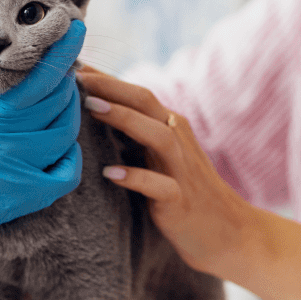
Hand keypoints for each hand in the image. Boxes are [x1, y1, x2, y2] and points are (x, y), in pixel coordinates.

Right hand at [0, 21, 86, 269]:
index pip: (43, 73)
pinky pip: (66, 174)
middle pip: (59, 100)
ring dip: (67, 111)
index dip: (64, 48)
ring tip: (58, 98)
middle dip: (64, 77)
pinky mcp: (23, 196)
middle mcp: (13, 141)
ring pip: (66, 133)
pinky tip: (61, 144)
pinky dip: (70, 156)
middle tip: (58, 65)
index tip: (75, 29)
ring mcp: (21, 170)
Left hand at [77, 66, 254, 277]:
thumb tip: (94, 113)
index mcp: (171, 127)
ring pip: (158, 135)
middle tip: (74, 77)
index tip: (72, 66)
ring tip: (91, 108)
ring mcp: (182, 170)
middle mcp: (179, 141)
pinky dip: (136, 177)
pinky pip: (160, 186)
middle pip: (147, 102)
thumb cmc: (185, 191)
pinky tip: (111, 173)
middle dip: (110, 87)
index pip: (137, 94)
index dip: (106, 78)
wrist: (229, 233)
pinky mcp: (181, 201)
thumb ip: (136, 134)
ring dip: (124, 118)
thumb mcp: (161, 156)